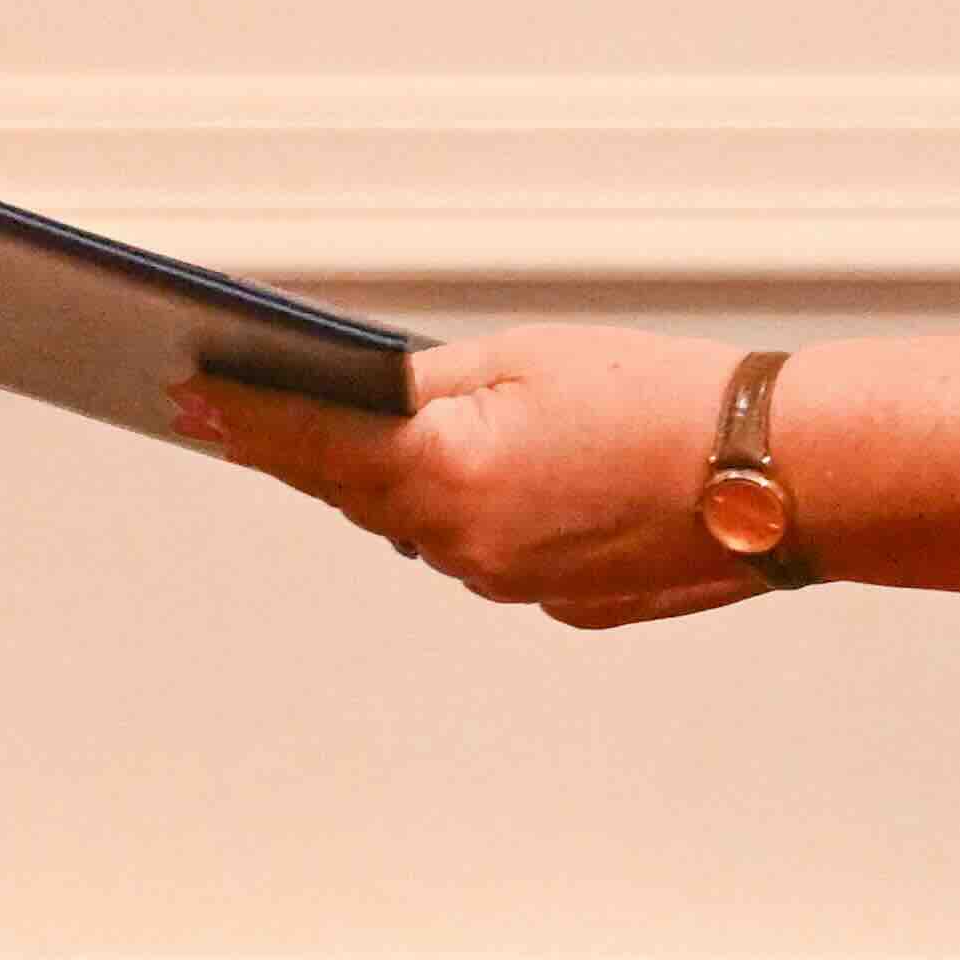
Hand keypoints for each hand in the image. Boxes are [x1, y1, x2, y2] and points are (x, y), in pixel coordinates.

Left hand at [177, 324, 765, 626]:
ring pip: (429, 528)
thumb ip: (431, 382)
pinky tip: (493, 472)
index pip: (310, 446)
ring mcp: (513, 588)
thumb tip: (368, 396)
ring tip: (362, 429)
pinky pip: (494, 552)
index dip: (240, 417)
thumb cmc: (662, 399)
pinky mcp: (564, 603)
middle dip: (308, 448)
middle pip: (360, 494)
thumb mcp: (525, 355)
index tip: (182, 394)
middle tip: (238, 405)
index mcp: (445, 478)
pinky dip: (480, 513)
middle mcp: (466, 550)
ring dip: (399, 482)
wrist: (777, 475)